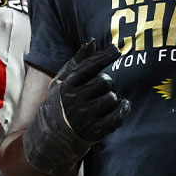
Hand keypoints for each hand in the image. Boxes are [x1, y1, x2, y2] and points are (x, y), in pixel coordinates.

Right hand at [24, 38, 126, 175]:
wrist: (52, 134)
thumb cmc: (61, 101)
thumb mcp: (64, 80)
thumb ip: (79, 61)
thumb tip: (91, 41)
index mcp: (66, 85)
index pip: (89, 66)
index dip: (104, 57)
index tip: (117, 50)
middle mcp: (74, 99)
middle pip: (104, 82)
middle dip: (107, 83)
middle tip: (101, 87)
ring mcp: (84, 116)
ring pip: (111, 98)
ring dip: (113, 98)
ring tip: (104, 99)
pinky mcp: (94, 130)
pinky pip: (117, 117)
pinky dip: (123, 110)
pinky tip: (121, 106)